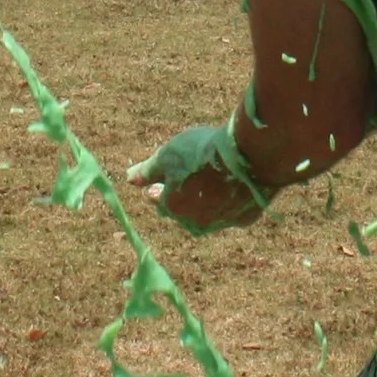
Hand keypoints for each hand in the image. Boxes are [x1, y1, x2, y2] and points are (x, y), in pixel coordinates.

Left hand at [132, 121, 265, 231]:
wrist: (248, 157)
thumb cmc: (201, 154)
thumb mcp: (166, 156)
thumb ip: (147, 170)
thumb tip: (129, 178)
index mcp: (173, 208)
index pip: (160, 202)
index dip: (158, 190)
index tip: (158, 184)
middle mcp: (196, 222)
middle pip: (184, 212)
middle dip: (181, 200)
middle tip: (184, 183)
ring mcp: (223, 222)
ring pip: (209, 215)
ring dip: (205, 203)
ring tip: (209, 183)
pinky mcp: (246, 217)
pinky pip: (233, 211)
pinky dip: (230, 202)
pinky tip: (234, 187)